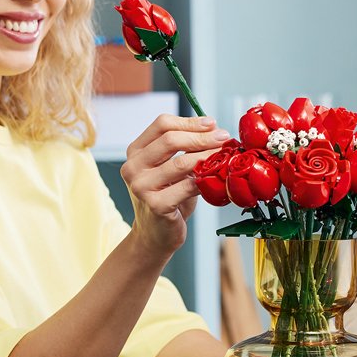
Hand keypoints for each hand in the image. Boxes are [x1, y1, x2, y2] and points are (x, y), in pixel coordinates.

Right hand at [121, 115, 229, 255]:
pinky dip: (205, 180)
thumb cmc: (168, 197)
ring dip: (207, 156)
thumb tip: (214, 128)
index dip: (189, 121)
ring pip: (180, 162)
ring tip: (223, 155)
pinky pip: (187, 186)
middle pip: (170, 140)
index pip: (161, 124)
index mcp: (135, 152)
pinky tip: (215, 178)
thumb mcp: (170, 168)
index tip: (212, 123)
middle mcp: (133, 167)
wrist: (156, 234)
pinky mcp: (155, 205)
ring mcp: (141, 187)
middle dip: (202, 137)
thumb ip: (184, 148)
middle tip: (223, 137)